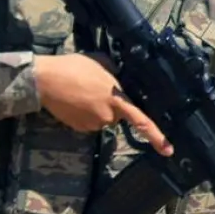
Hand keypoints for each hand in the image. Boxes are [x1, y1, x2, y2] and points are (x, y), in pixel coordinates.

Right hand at [34, 52, 172, 153]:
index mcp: (118, 100)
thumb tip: (120, 79)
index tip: (168, 150)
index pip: (142, 121)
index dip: (157, 137)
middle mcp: (108, 116)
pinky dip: (85, 113)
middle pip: (118, 115)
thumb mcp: (103, 62)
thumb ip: (116, 74)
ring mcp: (93, 124)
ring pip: (103, 118)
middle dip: (112, 104)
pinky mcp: (80, 128)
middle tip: (96, 88)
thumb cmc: (75, 67)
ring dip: (98, 108)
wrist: (46, 80)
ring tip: (83, 91)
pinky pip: (90, 122)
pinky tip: (75, 100)